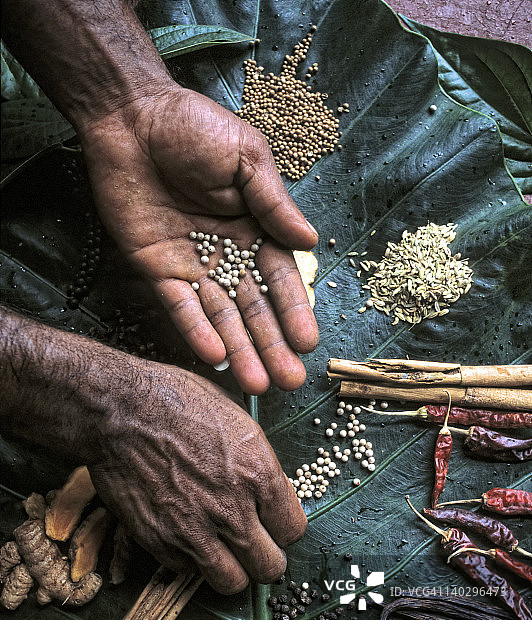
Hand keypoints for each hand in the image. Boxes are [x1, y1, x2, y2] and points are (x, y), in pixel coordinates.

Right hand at [2, 308, 306, 593]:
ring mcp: (195, 531)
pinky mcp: (160, 542)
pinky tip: (186, 533)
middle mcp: (232, 510)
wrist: (119, 411)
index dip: (283, 527)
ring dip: (232, 569)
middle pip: (271, 568)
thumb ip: (260, 467)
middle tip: (254, 544)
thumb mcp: (237, 420)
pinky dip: (191, 560)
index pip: (293, 530)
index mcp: (258, 474)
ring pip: (233, 583)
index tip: (272, 521)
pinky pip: (189, 571)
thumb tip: (273, 494)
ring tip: (223, 549)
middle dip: (266, 557)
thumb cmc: (177, 403)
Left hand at [80, 84, 319, 393]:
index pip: (280, 279)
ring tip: (258, 384)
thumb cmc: (195, 128)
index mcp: (256, 228)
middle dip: (271, 344)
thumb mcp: (247, 159)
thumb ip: (274, 204)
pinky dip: (196, 331)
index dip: (294, 311)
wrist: (132, 117)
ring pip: (220, 316)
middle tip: (289, 381)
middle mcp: (228, 254)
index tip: (308, 344)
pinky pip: (179, 306)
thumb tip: (310, 242)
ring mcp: (193, 265)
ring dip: (239, 349)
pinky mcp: (158, 269)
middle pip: (253, 307)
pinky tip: (215, 357)